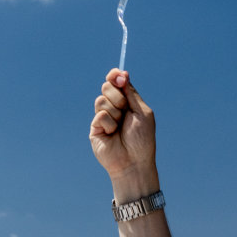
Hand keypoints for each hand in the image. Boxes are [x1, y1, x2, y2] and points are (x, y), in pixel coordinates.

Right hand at [89, 68, 157, 199]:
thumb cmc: (142, 139)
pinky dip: (109, 123)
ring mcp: (103, 117)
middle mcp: (114, 107)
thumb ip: (131, 93)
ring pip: (101, 99)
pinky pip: (100, 115)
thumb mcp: (141, 112)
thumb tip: (123, 74)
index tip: (120, 76)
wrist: (133, 162)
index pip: (116, 82)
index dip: (115, 76)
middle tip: (125, 109)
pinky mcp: (95, 127)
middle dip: (118, 95)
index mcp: (127, 102)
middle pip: (107, 86)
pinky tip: (112, 134)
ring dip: (115, 111)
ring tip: (120, 126)